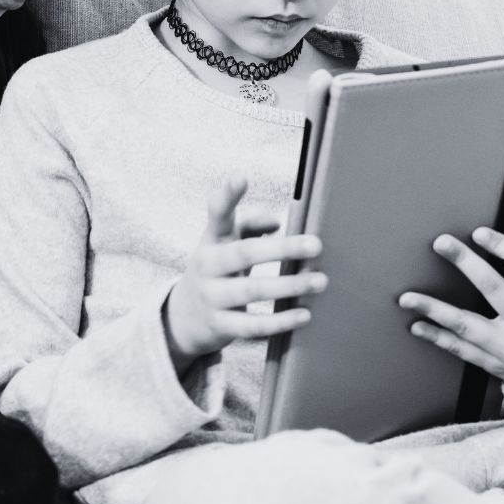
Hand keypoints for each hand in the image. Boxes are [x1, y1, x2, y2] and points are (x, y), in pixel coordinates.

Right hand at [163, 179, 326, 368]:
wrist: (183, 318)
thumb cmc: (218, 272)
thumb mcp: (226, 246)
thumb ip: (250, 227)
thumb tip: (276, 222)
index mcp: (212, 241)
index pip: (217, 214)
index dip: (227, 195)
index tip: (240, 177)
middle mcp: (207, 266)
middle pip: (243, 253)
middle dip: (282, 249)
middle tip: (317, 245)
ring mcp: (211, 297)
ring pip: (252, 290)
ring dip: (289, 286)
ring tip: (319, 281)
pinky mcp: (219, 326)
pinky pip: (252, 326)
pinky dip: (280, 321)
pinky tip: (304, 315)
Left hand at [398, 226, 503, 393]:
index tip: (480, 232)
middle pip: (493, 289)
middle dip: (465, 263)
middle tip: (441, 243)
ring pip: (467, 325)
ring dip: (434, 310)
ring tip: (407, 297)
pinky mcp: (494, 364)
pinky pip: (460, 350)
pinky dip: (437, 337)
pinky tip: (416, 325)